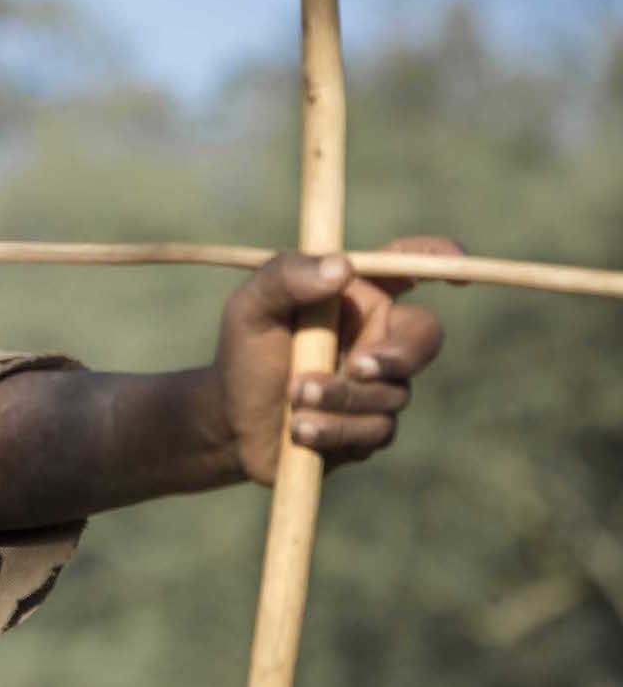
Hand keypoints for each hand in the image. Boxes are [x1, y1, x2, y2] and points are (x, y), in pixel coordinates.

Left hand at [213, 236, 457, 484]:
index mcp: (356, 295)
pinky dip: (336, 428)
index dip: (438, 257)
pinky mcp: (372, 426)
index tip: (456, 266)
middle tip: (358, 366)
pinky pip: (376, 429)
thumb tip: (342, 267)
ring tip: (294, 397)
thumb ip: (285, 278)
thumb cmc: (243, 353)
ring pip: (393, 391)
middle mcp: (377, 335)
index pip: (407, 264)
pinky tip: (300, 429)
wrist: (231, 423)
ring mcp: (380, 384)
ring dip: (341, 396)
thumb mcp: (250, 308)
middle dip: (399, 354)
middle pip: (425, 335)